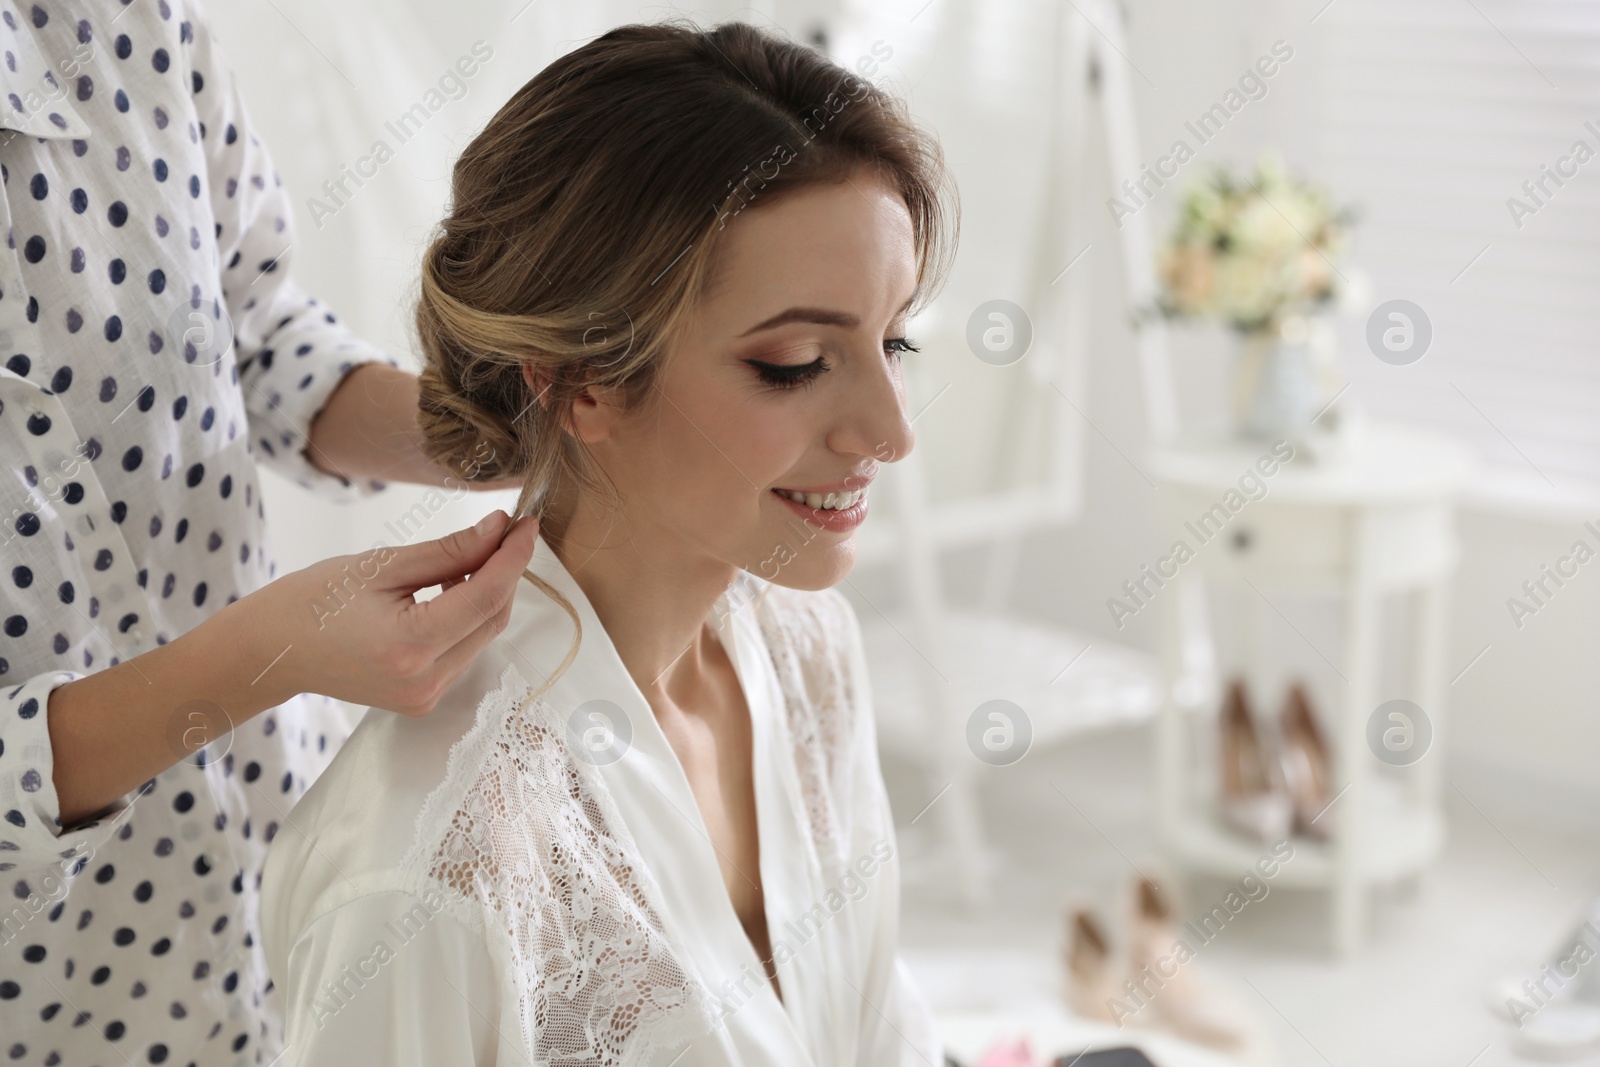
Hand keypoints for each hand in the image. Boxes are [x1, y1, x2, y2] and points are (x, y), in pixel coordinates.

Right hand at [247, 510, 538, 714]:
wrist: (272, 651)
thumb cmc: (313, 600)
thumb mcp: (381, 565)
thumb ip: (448, 550)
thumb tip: (499, 529)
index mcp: (411, 646)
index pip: (487, 596)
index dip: (514, 556)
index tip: (527, 524)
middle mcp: (425, 682)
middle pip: (492, 619)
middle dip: (505, 572)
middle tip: (504, 532)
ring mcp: (426, 697)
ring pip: (483, 636)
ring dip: (488, 594)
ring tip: (471, 556)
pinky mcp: (423, 700)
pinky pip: (464, 651)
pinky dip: (468, 618)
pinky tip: (452, 589)